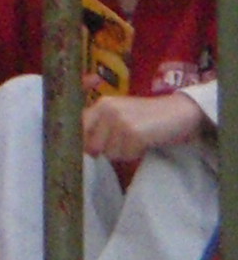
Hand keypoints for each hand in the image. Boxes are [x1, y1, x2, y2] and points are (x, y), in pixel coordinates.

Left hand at [83, 90, 207, 161]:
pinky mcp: (134, 133)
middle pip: (93, 146)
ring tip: (138, 139)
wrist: (179, 112)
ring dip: (124, 152)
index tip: (94, 150)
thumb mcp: (120, 114)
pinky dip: (136, 153)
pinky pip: (127, 155)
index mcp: (101, 104)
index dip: (85, 143)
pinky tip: (146, 142)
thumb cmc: (148, 117)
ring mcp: (120, 121)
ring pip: (111, 153)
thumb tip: (85, 150)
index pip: (80, 129)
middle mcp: (107, 110)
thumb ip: (101, 126)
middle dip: (108, 150)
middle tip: (125, 142)